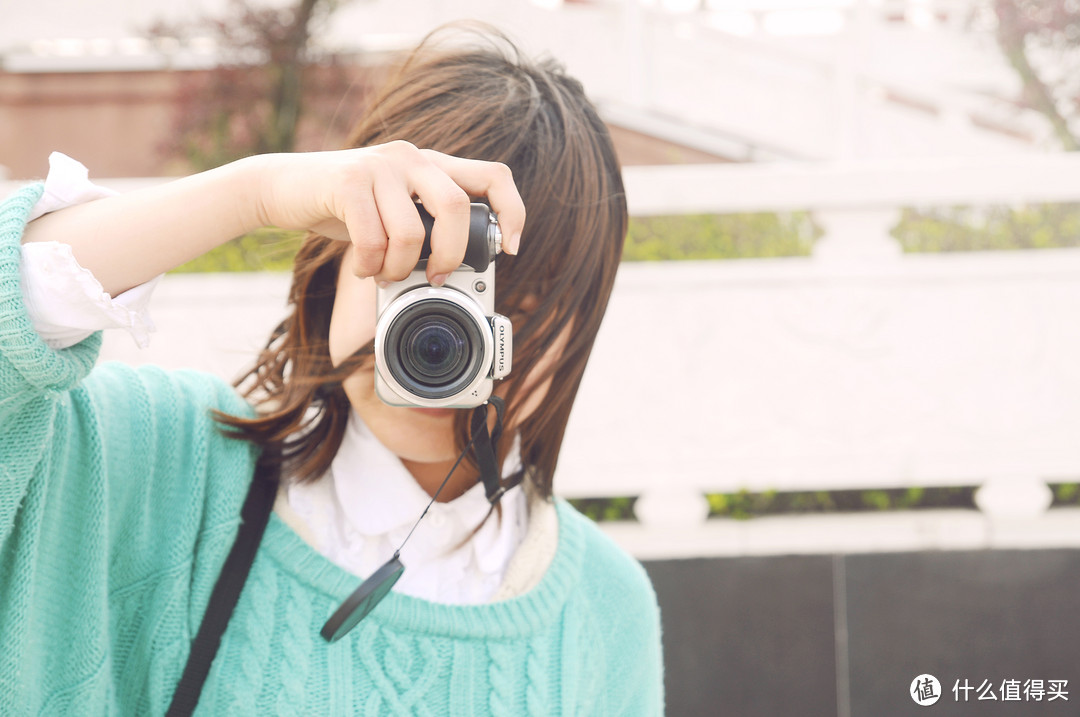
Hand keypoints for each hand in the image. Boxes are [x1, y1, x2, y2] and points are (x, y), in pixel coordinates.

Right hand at [253, 141, 525, 284]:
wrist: (281, 187)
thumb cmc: (344, 207)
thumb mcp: (394, 210)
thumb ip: (426, 226)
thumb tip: (455, 271)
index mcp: (432, 165)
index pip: (494, 176)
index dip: (513, 212)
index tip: (510, 250)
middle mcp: (411, 157)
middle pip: (458, 208)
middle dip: (451, 256)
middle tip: (436, 278)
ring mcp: (380, 165)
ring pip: (412, 232)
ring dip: (400, 269)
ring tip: (385, 275)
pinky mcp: (347, 181)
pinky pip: (374, 238)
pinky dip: (371, 266)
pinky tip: (363, 269)